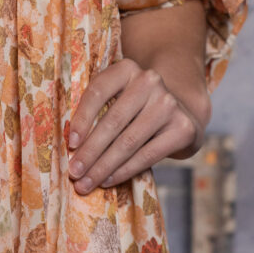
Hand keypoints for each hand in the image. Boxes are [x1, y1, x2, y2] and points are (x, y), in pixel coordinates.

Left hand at [67, 57, 209, 193]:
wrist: (183, 113)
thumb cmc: (137, 109)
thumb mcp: (118, 98)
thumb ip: (98, 111)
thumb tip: (71, 146)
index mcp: (126, 69)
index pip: (98, 91)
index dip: (81, 119)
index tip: (70, 144)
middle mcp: (149, 82)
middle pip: (112, 121)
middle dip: (90, 151)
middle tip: (74, 172)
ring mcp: (168, 104)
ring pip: (128, 142)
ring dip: (103, 167)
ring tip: (86, 183)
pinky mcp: (183, 128)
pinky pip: (147, 155)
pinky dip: (124, 171)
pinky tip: (108, 180)